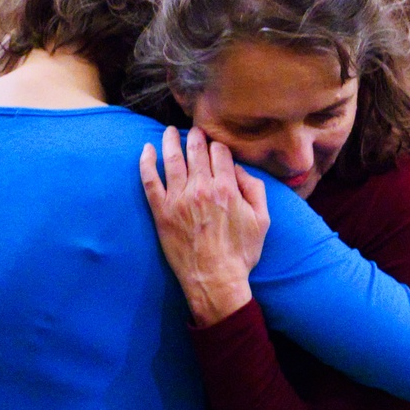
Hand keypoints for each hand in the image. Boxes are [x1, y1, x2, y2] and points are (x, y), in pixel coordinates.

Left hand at [140, 126, 269, 326]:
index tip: (215, 146)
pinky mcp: (161, 211)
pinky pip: (149, 180)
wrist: (214, 279)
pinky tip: (146, 149)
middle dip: (196, 136)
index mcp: (226, 188)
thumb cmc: (241, 253)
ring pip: (172, 159)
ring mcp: (178, 198)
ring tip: (169, 131)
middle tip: (194, 130)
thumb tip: (238, 169)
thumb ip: (255, 189)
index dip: (218, 146)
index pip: (219, 153)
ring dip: (171, 140)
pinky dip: (146, 162)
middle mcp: (201, 188)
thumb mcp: (262, 220)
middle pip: (196, 150)